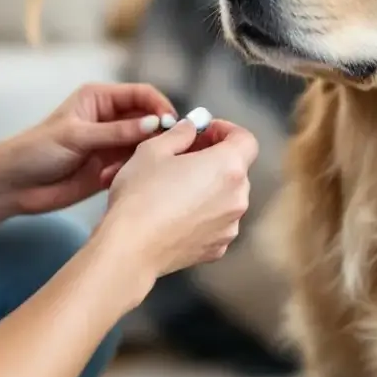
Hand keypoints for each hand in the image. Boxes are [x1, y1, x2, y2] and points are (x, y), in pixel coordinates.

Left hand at [0, 83, 175, 214]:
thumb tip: (154, 124)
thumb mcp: (77, 136)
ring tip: (142, 165)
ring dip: (146, 154)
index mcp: (100, 99)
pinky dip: (133, 171)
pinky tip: (117, 179)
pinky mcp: (110, 168)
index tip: (171, 122)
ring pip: (144, 144)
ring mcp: (111, 144)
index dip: (159, 105)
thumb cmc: (37, 150)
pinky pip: (134, 166)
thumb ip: (116, 132)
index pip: (141, 94)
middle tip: (169, 147)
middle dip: (159, 132)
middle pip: (148, 119)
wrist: (15, 185)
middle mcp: (110, 119)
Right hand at [94, 117, 259, 284]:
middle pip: (234, 169)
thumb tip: (190, 129)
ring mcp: (230, 226)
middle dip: (212, 159)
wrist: (130, 248)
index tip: (204, 132)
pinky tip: (173, 213)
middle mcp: (238, 197)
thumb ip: (179, 133)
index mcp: (228, 167)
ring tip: (172, 187)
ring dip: (206, 187)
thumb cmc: (141, 196)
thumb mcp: (152, 150)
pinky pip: (215, 222)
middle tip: (183, 157)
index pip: (245, 140)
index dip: (226, 131)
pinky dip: (201, 214)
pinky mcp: (217, 247)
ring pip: (224, 197)